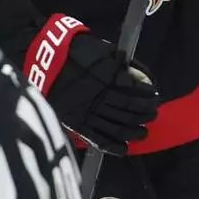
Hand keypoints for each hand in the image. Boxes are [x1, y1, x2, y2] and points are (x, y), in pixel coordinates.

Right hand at [25, 15, 158, 155]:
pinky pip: (96, 137)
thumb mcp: (103, 50)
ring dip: (133, 130)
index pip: (134, 90)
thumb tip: (143, 74)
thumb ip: (123, 63)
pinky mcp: (75, 123)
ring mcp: (87, 111)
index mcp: (108, 77)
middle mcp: (100, 96)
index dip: (147, 95)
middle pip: (128, 108)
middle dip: (144, 113)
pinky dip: (111, 145)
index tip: (155, 96)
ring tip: (144, 132)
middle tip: (153, 115)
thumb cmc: (76, 51)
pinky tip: (124, 148)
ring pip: (116, 126)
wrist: (44, 59)